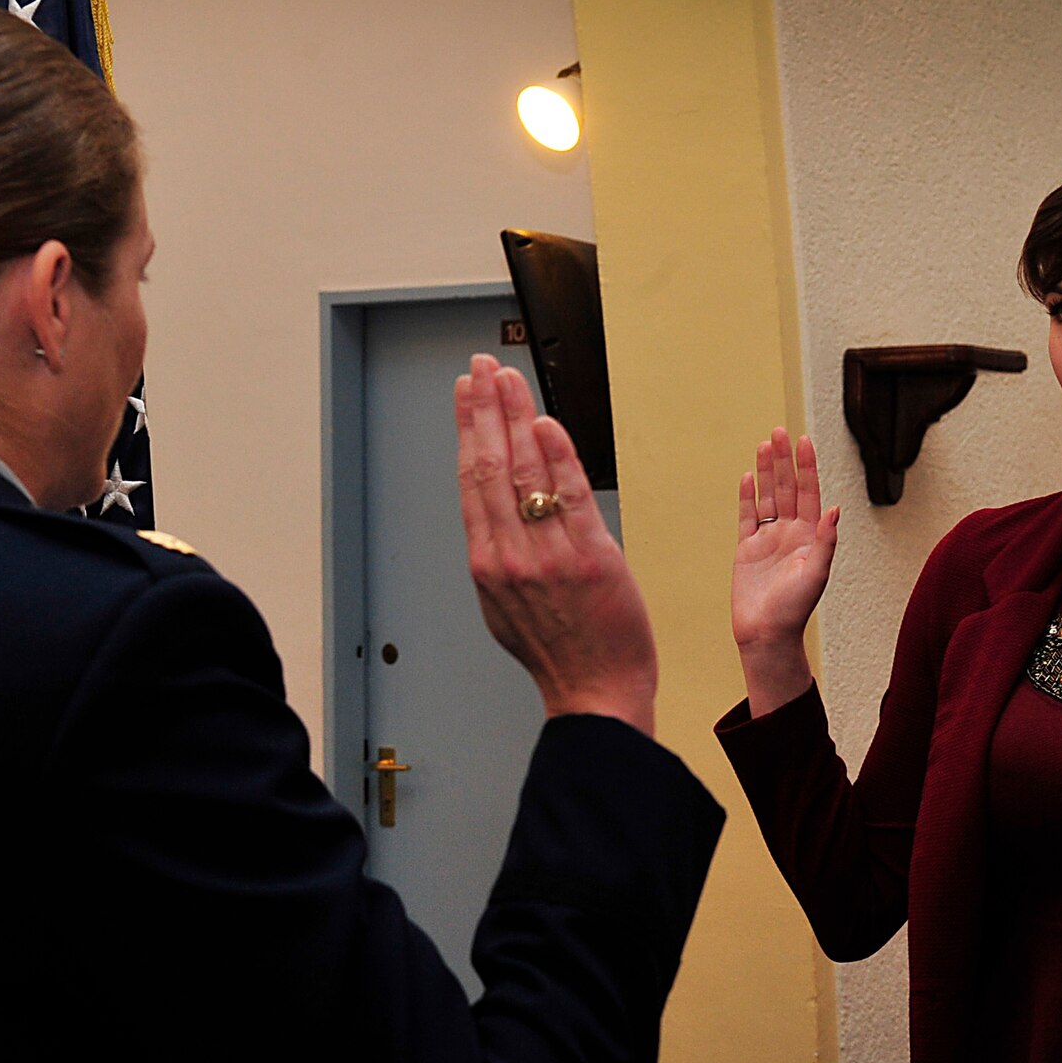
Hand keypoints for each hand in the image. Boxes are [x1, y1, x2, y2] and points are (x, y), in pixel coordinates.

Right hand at [453, 354, 657, 735]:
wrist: (595, 694)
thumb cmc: (558, 653)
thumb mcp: (506, 606)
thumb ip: (499, 556)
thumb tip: (492, 516)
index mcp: (487, 564)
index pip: (471, 479)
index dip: (466, 429)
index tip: (466, 392)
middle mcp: (511, 556)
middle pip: (490, 465)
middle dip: (484, 409)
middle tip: (481, 368)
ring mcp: (549, 556)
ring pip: (526, 472)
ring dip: (516, 417)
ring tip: (510, 379)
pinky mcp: (592, 558)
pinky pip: (570, 497)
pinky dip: (557, 457)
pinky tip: (545, 424)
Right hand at [730, 428, 837, 712]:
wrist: (766, 635)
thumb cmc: (794, 610)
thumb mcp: (816, 574)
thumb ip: (825, 541)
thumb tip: (834, 509)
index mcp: (809, 536)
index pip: (808, 493)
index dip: (807, 467)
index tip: (804, 441)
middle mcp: (790, 533)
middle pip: (786, 488)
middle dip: (784, 460)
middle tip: (780, 431)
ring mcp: (767, 540)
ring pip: (767, 497)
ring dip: (765, 472)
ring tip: (764, 445)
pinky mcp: (746, 550)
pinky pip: (746, 517)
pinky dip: (746, 497)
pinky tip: (746, 477)